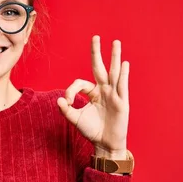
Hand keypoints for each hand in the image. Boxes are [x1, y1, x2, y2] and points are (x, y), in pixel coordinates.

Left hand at [57, 35, 129, 155]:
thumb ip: (66, 110)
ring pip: (113, 72)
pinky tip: (124, 63)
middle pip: (100, 68)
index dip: (71, 90)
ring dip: (114, 57)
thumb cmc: (91, 131)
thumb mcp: (75, 120)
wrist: (105, 144)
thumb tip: (58, 100)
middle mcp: (104, 90)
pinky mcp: (121, 102)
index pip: (80, 83)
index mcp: (92, 93)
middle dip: (97, 53)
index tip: (66, 101)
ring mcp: (114, 94)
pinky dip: (123, 74)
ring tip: (116, 42)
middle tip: (95, 37)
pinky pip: (122, 85)